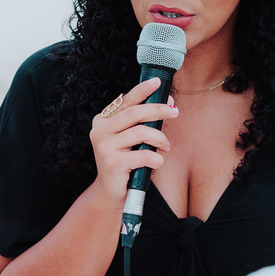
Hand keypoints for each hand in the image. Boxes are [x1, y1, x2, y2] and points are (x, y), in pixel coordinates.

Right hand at [89, 78, 177, 202]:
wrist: (112, 193)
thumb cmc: (126, 162)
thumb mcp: (132, 139)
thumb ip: (144, 122)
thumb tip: (169, 102)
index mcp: (103, 121)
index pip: (125, 101)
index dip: (142, 90)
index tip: (157, 82)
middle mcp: (100, 131)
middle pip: (135, 113)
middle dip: (158, 110)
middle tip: (174, 112)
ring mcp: (104, 147)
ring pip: (142, 133)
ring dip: (160, 139)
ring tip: (166, 147)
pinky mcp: (113, 163)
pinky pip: (144, 155)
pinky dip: (157, 159)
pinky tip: (156, 163)